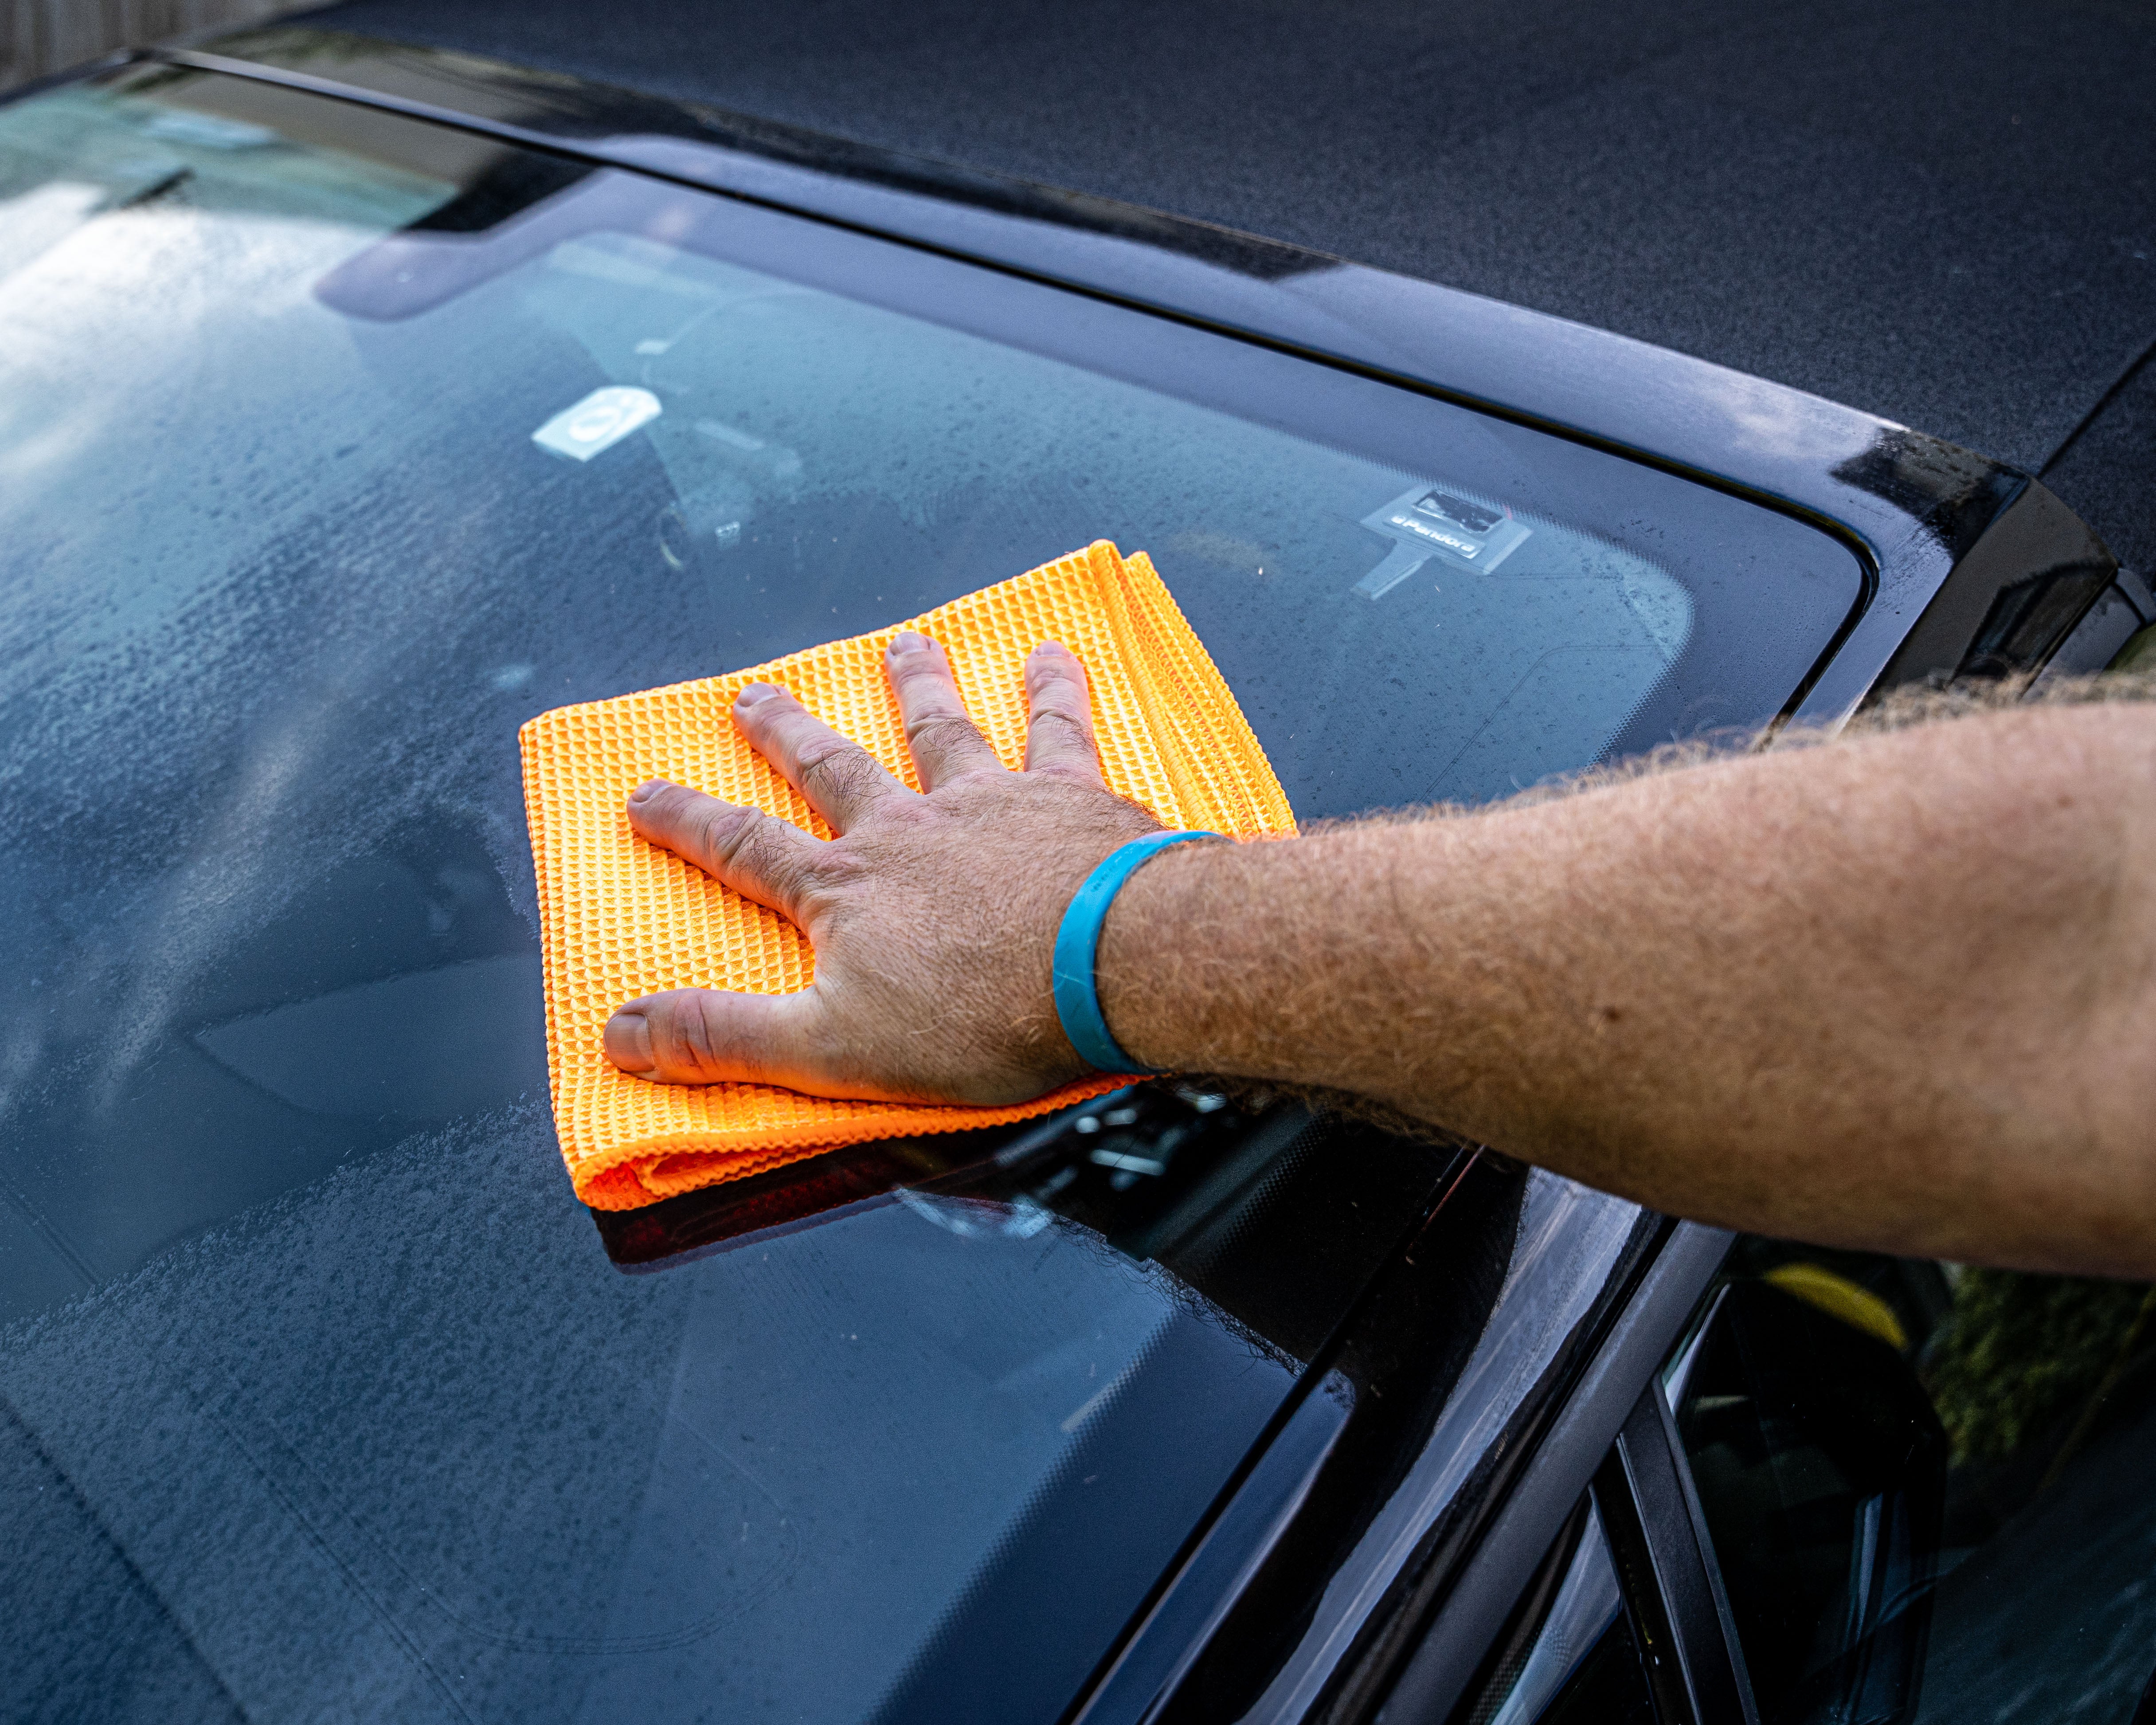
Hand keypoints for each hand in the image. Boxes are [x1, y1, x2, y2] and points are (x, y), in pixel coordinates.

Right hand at [602, 632, 1163, 1102]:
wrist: (1111, 968)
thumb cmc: (981, 1017)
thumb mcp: (830, 1049)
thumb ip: (726, 1038)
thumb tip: (622, 1033)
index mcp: (848, 889)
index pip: (745, 850)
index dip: (688, 825)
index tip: (644, 796)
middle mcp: (910, 828)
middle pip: (834, 770)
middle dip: (787, 735)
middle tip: (754, 697)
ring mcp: (991, 804)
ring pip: (941, 730)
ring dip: (916, 686)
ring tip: (902, 646)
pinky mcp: (1070, 799)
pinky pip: (1057, 730)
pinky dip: (1053, 690)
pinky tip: (1051, 654)